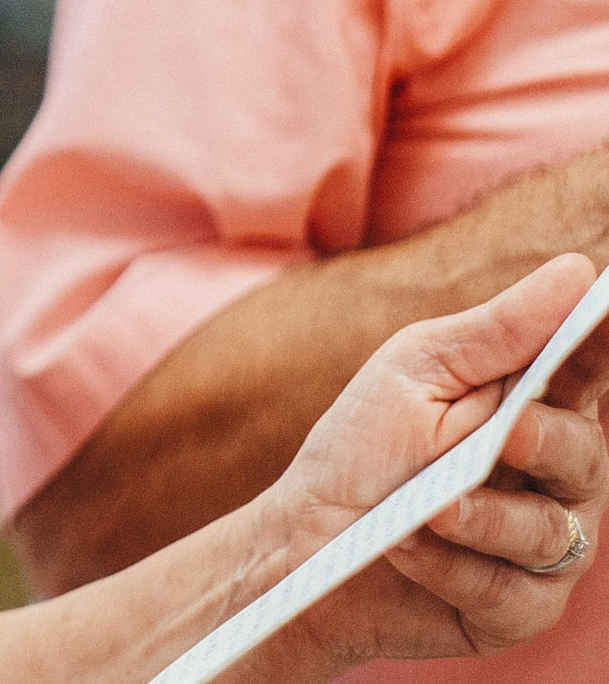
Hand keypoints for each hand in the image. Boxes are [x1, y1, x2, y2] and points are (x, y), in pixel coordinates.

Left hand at [259, 254, 608, 672]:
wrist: (302, 541)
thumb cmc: (361, 450)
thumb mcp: (416, 373)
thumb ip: (497, 332)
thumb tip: (578, 271)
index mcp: (535, 409)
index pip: (590, 372)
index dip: (600, 346)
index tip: (602, 315)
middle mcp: (554, 482)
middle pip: (586, 457)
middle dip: (543, 444)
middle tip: (501, 436)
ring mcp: (541, 550)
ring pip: (553, 532)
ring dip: (484, 517)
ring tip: (426, 508)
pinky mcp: (515, 609)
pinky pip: (509, 591)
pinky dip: (450, 566)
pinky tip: (405, 548)